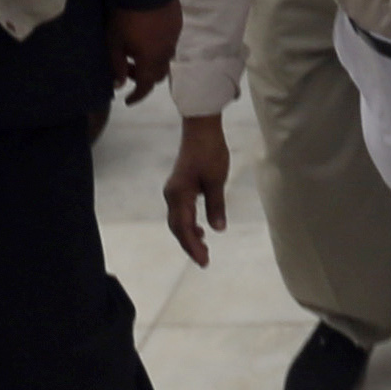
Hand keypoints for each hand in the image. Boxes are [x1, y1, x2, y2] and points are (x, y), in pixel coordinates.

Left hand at [106, 5, 180, 103]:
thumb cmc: (125, 17)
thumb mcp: (113, 42)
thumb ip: (117, 65)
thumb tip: (119, 83)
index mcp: (150, 60)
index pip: (146, 85)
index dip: (137, 95)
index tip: (127, 100)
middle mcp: (166, 52)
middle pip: (159, 75)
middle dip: (144, 78)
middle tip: (127, 69)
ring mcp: (174, 37)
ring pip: (166, 59)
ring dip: (152, 62)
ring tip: (137, 51)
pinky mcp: (178, 24)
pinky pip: (170, 43)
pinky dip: (159, 47)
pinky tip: (148, 36)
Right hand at [162, 114, 234, 262]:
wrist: (201, 129)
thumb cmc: (210, 152)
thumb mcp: (217, 180)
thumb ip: (216, 205)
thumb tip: (218, 230)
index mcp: (179, 195)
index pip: (184, 228)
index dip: (193, 246)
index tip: (204, 261)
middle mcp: (172, 195)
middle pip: (178, 227)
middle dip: (190, 245)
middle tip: (205, 261)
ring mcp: (174, 191)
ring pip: (178, 220)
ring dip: (189, 235)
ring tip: (203, 248)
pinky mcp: (179, 187)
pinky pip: (181, 212)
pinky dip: (189, 223)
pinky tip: (201, 229)